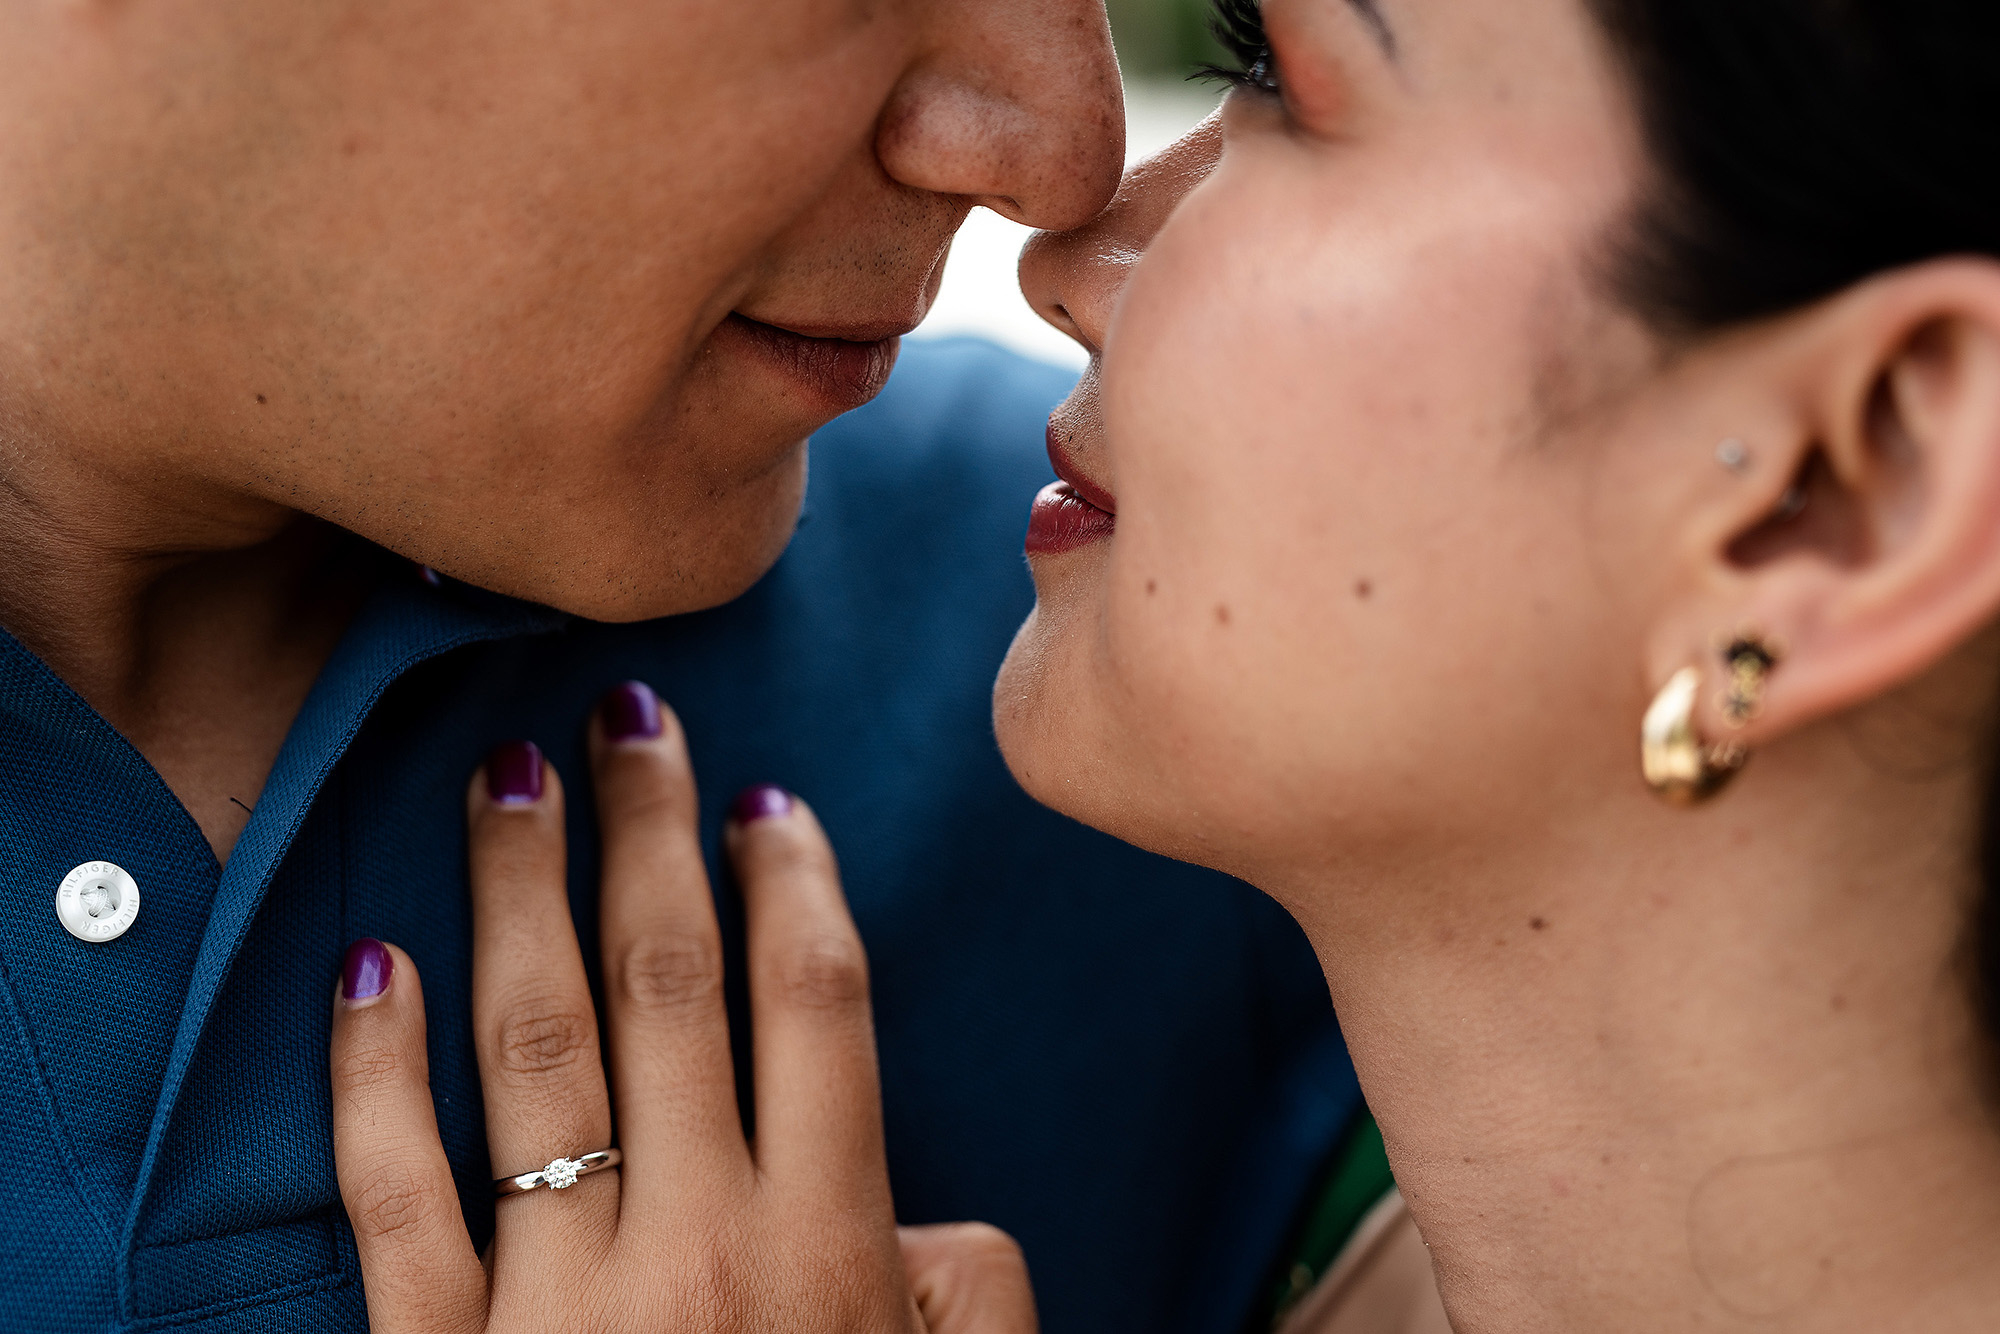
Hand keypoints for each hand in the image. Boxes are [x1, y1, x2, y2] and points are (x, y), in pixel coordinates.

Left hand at [328, 682, 1036, 1333]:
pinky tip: (373, 960)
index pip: (815, 1007)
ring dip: (517, 895)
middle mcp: (694, 1255)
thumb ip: (966, 1293)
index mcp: (828, 1253)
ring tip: (504, 777)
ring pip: (530, 1055)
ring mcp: (555, 1310)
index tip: (764, 798)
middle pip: (669, 991)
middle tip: (628, 719)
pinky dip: (370, 1073)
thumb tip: (921, 1212)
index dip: (791, 882)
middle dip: (647, 836)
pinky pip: (390, 1197)